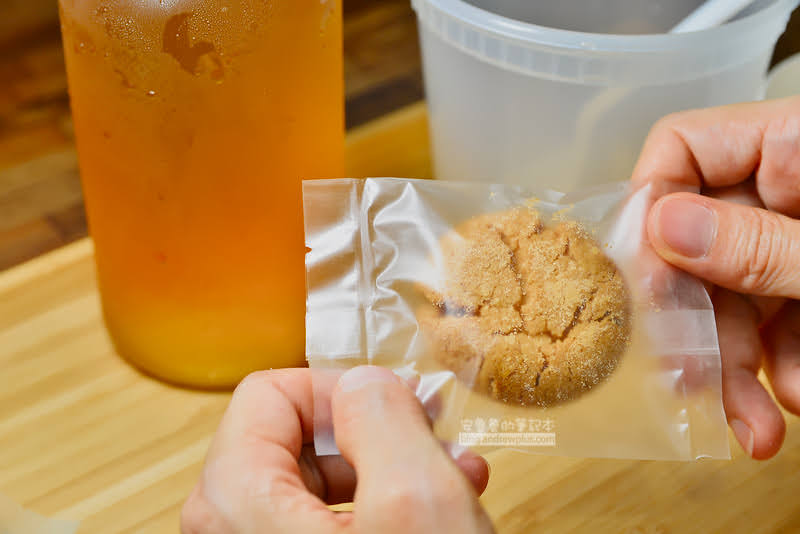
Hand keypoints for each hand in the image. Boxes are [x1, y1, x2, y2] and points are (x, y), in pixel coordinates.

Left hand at [181, 366, 492, 532]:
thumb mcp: (415, 500)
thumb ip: (383, 415)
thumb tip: (364, 383)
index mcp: (235, 499)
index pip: (269, 391)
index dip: (342, 388)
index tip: (395, 403)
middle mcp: (230, 527)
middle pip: (297, 436)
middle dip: (376, 432)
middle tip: (432, 440)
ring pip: (321, 481)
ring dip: (390, 470)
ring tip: (452, 481)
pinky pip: (329, 522)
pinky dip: (382, 508)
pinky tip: (436, 514)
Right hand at [632, 96, 799, 459]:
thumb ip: (762, 244)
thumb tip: (664, 227)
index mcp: (798, 147)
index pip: (682, 149)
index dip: (650, 211)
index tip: (641, 285)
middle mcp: (790, 187)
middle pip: (696, 239)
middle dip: (696, 322)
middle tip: (690, 381)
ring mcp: (799, 237)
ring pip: (729, 293)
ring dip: (734, 364)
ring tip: (754, 425)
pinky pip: (770, 319)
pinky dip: (775, 365)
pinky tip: (792, 399)